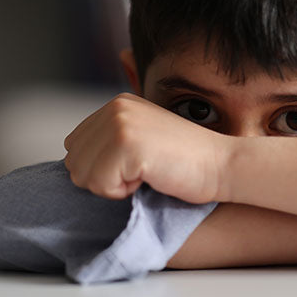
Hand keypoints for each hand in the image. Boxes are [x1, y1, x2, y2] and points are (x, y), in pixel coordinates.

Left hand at [63, 93, 230, 203]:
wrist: (222, 165)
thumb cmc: (186, 162)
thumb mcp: (144, 138)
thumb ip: (111, 141)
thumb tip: (74, 162)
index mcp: (117, 104)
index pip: (75, 147)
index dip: (101, 167)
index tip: (136, 164)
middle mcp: (115, 108)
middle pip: (74, 161)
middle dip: (103, 178)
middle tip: (142, 171)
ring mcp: (120, 124)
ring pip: (83, 175)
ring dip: (112, 186)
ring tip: (146, 173)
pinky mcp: (126, 144)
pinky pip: (100, 184)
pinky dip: (122, 192)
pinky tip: (149, 177)